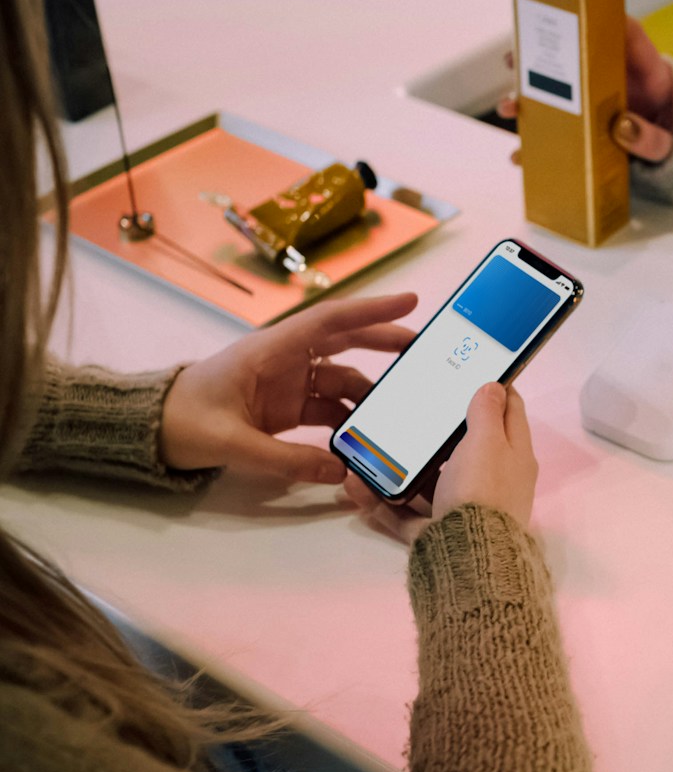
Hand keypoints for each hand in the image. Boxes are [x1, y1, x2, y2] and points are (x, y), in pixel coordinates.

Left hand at [159, 293, 418, 481]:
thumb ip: (287, 461)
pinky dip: (350, 419)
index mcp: (269, 350)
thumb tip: (340, 472)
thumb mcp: (233, 443)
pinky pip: (329, 407)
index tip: (411, 300)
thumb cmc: (181, 421)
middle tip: (424, 349)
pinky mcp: (286, 407)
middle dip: (385, 342)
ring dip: (370, 391)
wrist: (149, 430)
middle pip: (345, 342)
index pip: (330, 322)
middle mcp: (284, 360)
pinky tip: (366, 435)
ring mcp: (287, 383)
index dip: (372, 310)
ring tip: (400, 407)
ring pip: (342, 378)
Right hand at [344, 381, 537, 546]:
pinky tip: (355, 486)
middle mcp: (493, 480)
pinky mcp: (437, 531)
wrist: (470, 559)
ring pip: (429, 479)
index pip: (510, 411)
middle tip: (410, 404)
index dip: (494, 387)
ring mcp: (464, 507)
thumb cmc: (482, 489)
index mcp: (514, 455)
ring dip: (401, 464)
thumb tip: (495, 385)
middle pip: (466, 446)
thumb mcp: (487, 442)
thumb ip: (487, 413)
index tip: (470, 369)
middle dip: (438, 428)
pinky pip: (405, 512)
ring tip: (371, 445)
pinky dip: (381, 501)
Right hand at [498, 17, 672, 163]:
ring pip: (559, 96)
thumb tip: (620, 128)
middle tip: (512, 59)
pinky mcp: (591, 133)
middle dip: (541, 57)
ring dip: (529, 99)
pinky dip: (539, 145)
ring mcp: (601, 108)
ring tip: (509, 107)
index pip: (629, 34)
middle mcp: (619, 84)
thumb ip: (654, 139)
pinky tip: (520, 155)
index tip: (575, 8)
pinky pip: (560, 134)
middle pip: (578, 59)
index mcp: (649, 75)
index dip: (605, 17)